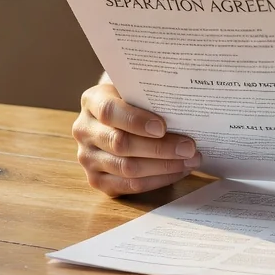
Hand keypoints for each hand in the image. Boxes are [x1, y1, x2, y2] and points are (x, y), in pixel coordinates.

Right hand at [72, 81, 201, 196]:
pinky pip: (129, 186)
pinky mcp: (97, 180)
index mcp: (92, 101)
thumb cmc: (132, 98)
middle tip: (189, 148)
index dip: (136, 121)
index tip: (163, 127)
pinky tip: (178, 172)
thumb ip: (149, 95)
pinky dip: (158, 180)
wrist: (115, 115)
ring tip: (190, 161)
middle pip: (121, 144)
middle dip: (160, 148)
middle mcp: (84, 130)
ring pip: (127, 169)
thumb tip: (186, 105)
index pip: (109, 111)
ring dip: (163, 167)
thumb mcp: (134, 88)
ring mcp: (88, 158)